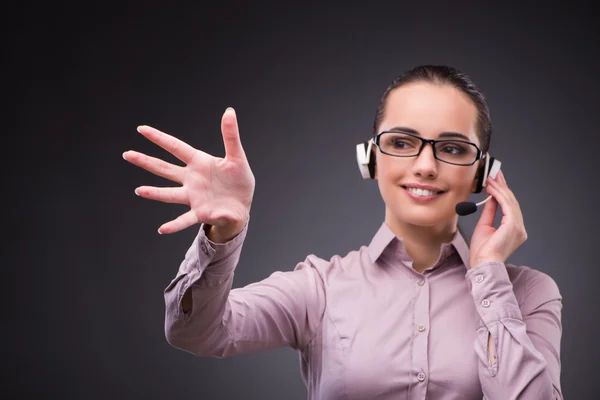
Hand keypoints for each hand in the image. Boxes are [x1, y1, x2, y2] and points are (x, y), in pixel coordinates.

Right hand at [122, 107, 254, 235]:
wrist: (242, 206)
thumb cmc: (239, 181)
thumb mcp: (237, 157)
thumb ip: (231, 137)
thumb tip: (229, 111)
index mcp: (199, 163)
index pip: (176, 147)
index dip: (159, 138)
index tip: (141, 129)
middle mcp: (191, 179)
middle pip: (165, 169)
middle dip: (146, 161)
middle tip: (127, 154)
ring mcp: (193, 197)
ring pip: (169, 194)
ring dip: (155, 193)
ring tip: (139, 191)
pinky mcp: (200, 213)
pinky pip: (184, 220)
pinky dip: (174, 225)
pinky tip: (162, 229)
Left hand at [469, 170, 526, 267]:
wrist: (482, 263)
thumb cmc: (482, 251)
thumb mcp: (485, 225)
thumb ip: (490, 211)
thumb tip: (491, 198)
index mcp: (514, 229)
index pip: (509, 206)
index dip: (503, 192)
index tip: (496, 180)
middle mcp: (519, 228)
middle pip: (511, 202)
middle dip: (502, 186)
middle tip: (495, 174)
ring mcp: (518, 227)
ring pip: (510, 202)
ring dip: (499, 188)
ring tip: (491, 179)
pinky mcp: (513, 225)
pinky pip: (506, 205)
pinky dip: (499, 195)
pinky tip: (492, 188)